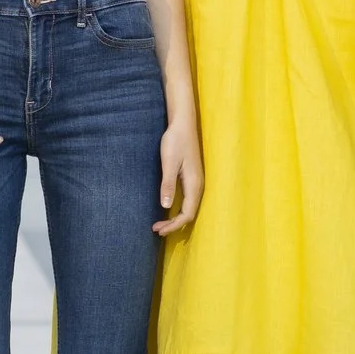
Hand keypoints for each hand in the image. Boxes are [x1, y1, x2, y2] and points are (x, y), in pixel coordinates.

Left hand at [155, 114, 202, 234]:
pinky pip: (187, 200)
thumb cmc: (175, 141)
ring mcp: (196, 182)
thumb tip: (166, 207)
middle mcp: (198, 185)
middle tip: (156, 229)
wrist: (183, 124)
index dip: (174, 225)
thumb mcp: (169, 163)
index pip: (187, 214)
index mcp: (194, 184)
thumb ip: (168, 184)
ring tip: (160, 224)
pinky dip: (178, 209)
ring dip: (175, 218)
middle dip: (174, 225)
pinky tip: (168, 209)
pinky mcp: (191, 178)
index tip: (159, 229)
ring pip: (189, 207)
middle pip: (189, 213)